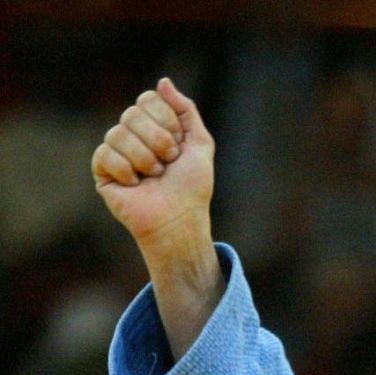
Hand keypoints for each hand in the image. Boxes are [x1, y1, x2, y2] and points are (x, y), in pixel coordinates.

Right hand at [93, 79, 214, 260]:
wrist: (180, 219)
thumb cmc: (192, 187)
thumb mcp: (200, 144)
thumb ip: (185, 110)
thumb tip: (163, 82)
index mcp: (154, 126)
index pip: (148, 99)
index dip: (167, 121)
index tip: (179, 145)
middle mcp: (133, 135)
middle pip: (132, 113)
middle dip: (158, 140)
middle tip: (168, 163)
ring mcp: (115, 152)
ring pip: (118, 133)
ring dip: (145, 159)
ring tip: (154, 177)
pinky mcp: (102, 171)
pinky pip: (105, 154)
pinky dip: (126, 171)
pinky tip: (136, 185)